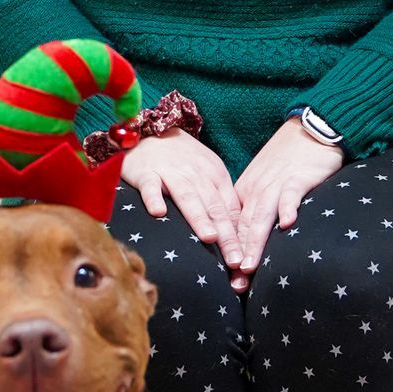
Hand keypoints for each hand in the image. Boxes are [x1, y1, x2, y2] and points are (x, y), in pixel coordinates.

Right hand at [121, 132, 244, 268]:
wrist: (150, 131)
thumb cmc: (182, 160)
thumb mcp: (208, 175)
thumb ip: (220, 201)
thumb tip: (238, 235)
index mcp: (216, 176)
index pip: (231, 209)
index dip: (240, 235)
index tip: (247, 260)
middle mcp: (197, 175)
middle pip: (214, 207)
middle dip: (227, 235)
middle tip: (236, 260)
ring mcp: (171, 173)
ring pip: (187, 197)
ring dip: (198, 217)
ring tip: (209, 238)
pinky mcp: (146, 173)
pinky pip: (150, 186)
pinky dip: (154, 198)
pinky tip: (158, 213)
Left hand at [228, 117, 343, 291]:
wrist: (311, 128)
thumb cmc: (290, 161)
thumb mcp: (266, 185)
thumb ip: (258, 210)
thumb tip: (249, 242)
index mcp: (246, 193)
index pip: (235, 229)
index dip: (232, 255)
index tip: (229, 282)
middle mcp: (257, 190)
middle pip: (245, 228)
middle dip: (239, 257)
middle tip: (235, 285)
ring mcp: (276, 183)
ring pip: (262, 215)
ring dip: (255, 241)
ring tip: (249, 266)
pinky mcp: (299, 176)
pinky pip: (291, 193)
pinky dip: (288, 207)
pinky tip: (287, 225)